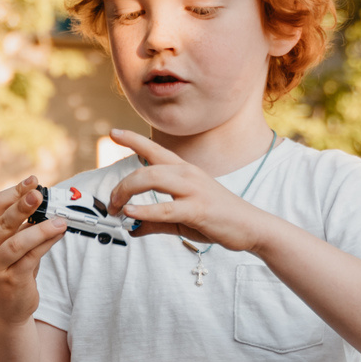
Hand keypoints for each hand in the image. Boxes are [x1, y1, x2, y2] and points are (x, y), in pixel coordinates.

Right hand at [0, 177, 67, 324]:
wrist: (10, 304)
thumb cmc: (14, 266)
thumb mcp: (14, 240)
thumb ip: (24, 223)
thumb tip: (48, 200)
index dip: (15, 191)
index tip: (34, 182)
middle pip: (3, 222)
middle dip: (23, 206)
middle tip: (39, 194)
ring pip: (17, 242)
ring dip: (41, 229)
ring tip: (60, 220)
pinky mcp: (9, 279)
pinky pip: (31, 258)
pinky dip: (47, 243)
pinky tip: (59, 233)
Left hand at [104, 129, 276, 250]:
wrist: (251, 227)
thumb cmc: (217, 219)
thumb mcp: (181, 219)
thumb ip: (155, 221)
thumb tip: (133, 229)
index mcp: (184, 171)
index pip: (154, 150)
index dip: (133, 139)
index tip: (114, 132)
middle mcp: (188, 174)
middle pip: (145, 168)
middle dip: (121, 185)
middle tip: (109, 203)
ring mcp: (193, 190)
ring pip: (151, 179)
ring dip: (126, 192)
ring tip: (115, 208)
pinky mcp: (197, 209)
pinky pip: (165, 207)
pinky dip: (144, 210)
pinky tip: (130, 213)